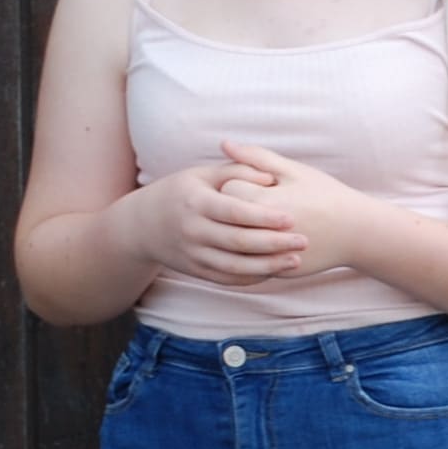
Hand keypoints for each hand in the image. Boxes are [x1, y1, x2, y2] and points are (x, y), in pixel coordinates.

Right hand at [121, 160, 304, 288]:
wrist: (144, 225)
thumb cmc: (182, 192)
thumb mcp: (202, 174)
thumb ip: (237, 170)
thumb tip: (270, 178)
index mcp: (196, 203)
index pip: (235, 212)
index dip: (264, 217)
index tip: (291, 218)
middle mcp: (193, 231)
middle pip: (239, 242)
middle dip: (274, 244)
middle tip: (303, 240)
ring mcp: (193, 255)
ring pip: (235, 266)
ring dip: (268, 266)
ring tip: (296, 259)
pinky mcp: (196, 271)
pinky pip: (228, 278)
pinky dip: (253, 277)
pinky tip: (275, 270)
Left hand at [217, 142, 377, 273]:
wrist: (357, 232)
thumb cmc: (325, 195)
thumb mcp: (294, 171)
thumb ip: (256, 157)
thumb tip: (224, 144)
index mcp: (265, 204)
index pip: (227, 189)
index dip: (240, 181)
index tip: (259, 182)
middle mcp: (264, 233)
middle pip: (227, 218)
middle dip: (238, 207)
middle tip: (259, 200)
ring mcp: (270, 256)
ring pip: (235, 244)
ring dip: (242, 230)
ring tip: (261, 219)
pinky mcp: (277, 272)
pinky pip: (251, 262)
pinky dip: (253, 251)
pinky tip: (267, 238)